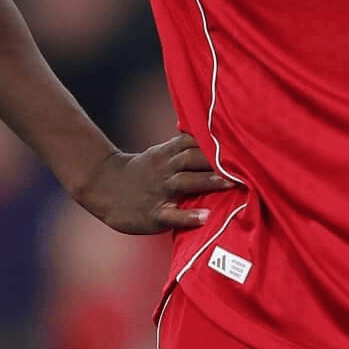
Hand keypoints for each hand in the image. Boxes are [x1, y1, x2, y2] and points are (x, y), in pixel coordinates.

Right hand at [73, 133, 232, 233]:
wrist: (103, 187)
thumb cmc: (140, 171)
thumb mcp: (159, 153)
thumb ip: (183, 144)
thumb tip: (206, 130)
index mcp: (167, 154)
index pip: (192, 142)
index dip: (213, 141)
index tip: (239, 140)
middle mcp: (164, 170)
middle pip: (191, 159)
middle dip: (216, 160)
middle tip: (244, 162)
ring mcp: (158, 191)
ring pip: (184, 183)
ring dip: (207, 181)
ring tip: (230, 183)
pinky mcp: (152, 213)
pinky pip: (171, 214)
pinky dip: (187, 216)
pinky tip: (204, 218)